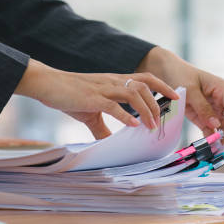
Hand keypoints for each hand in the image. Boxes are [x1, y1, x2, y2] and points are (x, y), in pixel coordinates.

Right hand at [15, 59, 179, 138]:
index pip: (144, 78)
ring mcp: (103, 88)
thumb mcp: (90, 111)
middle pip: (144, 85)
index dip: (162, 85)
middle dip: (158, 102)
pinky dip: (126, 116)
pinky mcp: (92, 98)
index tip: (176, 95)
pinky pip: (113, 106)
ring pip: (133, 94)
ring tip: (152, 126)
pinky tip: (133, 125)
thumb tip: (110, 145)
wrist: (48, 84)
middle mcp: (112, 81)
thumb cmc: (69, 95)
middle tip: (163, 119)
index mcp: (114, 81)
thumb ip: (102, 128)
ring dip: (146, 110)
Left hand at [136, 47, 223, 144]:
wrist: (166, 70)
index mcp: (222, 89)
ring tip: (222, 157)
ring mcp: (212, 108)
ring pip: (222, 127)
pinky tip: (212, 151)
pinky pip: (210, 129)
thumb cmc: (180, 74)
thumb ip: (203, 107)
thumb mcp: (190, 89)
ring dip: (223, 142)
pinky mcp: (203, 115)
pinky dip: (211, 140)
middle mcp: (220, 99)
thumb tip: (216, 125)